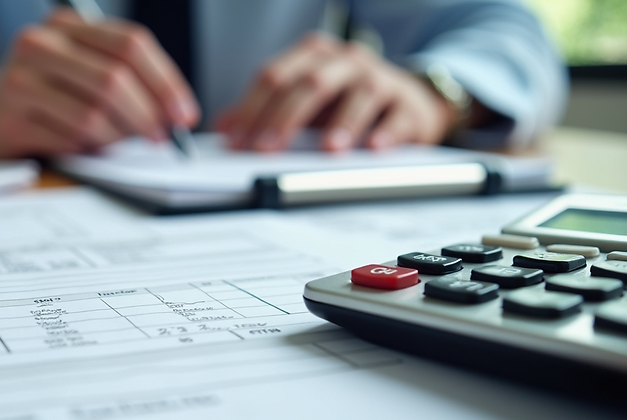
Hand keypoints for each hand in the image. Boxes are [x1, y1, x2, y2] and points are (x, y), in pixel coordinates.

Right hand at [0, 8, 198, 157]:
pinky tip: (83, 146)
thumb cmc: (44, 96)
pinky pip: (70, 139)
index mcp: (66, 25)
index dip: (166, 81)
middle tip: (161, 138)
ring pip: (94, 114)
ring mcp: (21, 78)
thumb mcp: (81, 72)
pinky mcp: (11, 117)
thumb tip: (172, 113)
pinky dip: (88, 149)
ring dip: (118, 137)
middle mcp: (40, 43)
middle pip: (115, 79)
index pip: (131, 44)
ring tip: (118, 142)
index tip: (184, 114)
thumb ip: (123, 79)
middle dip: (147, 115)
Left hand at [216, 33, 454, 151]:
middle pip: (310, 84)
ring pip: (359, 95)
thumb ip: (264, 110)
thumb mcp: (302, 100)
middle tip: (268, 149)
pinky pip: (398, 117)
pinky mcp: (409, 105)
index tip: (238, 142)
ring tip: (328, 149)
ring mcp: (380, 79)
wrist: (408, 101)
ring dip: (342, 122)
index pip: (274, 77)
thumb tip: (225, 127)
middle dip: (285, 118)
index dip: (252, 110)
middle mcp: (345, 61)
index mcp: (312, 55)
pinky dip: (386, 133)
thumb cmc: (345, 101)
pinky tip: (374, 148)